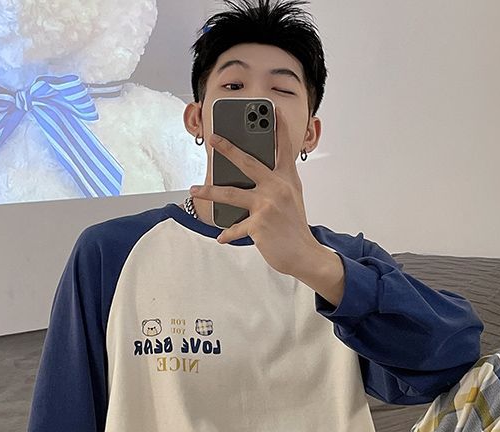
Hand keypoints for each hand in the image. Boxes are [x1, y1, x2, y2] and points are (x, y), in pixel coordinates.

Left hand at [189, 105, 320, 276]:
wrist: (304, 254)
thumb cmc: (294, 227)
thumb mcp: (291, 199)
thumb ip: (275, 184)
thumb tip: (246, 178)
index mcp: (287, 179)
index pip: (283, 148)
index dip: (279, 127)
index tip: (273, 109)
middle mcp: (278, 187)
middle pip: (248, 162)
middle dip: (228, 148)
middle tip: (213, 138)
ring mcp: (268, 204)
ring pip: (231, 193)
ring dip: (209, 191)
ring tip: (194, 190)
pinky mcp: (259, 224)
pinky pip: (236, 226)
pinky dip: (228, 233)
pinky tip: (221, 237)